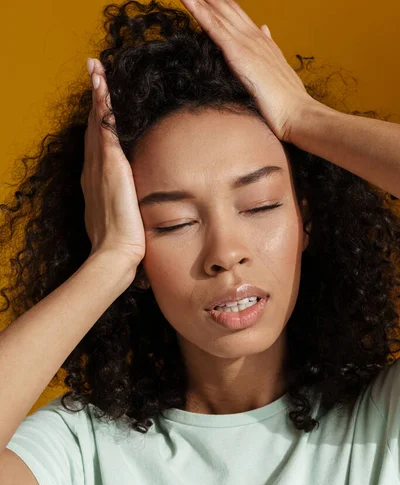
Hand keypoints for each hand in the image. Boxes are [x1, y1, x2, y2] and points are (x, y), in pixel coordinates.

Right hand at [81, 58, 145, 264]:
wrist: (115, 253)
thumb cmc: (121, 242)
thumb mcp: (123, 219)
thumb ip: (127, 206)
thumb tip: (136, 207)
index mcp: (97, 181)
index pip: (98, 144)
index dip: (97, 121)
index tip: (99, 103)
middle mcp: (93, 169)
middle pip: (93, 127)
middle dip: (94, 100)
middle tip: (94, 72)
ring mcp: (99, 166)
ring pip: (96, 122)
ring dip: (96, 94)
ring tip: (96, 69)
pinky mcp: (110, 165)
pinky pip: (105, 128)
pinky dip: (102, 105)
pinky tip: (103, 85)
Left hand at [179, 0, 316, 142]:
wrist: (296, 111)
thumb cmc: (287, 99)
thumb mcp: (277, 67)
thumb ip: (269, 46)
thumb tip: (264, 28)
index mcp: (261, 40)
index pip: (236, 14)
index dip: (220, 2)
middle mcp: (254, 36)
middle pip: (226, 7)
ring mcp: (246, 43)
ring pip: (218, 12)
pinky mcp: (238, 54)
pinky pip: (214, 28)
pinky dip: (199, 12)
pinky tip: (186, 0)